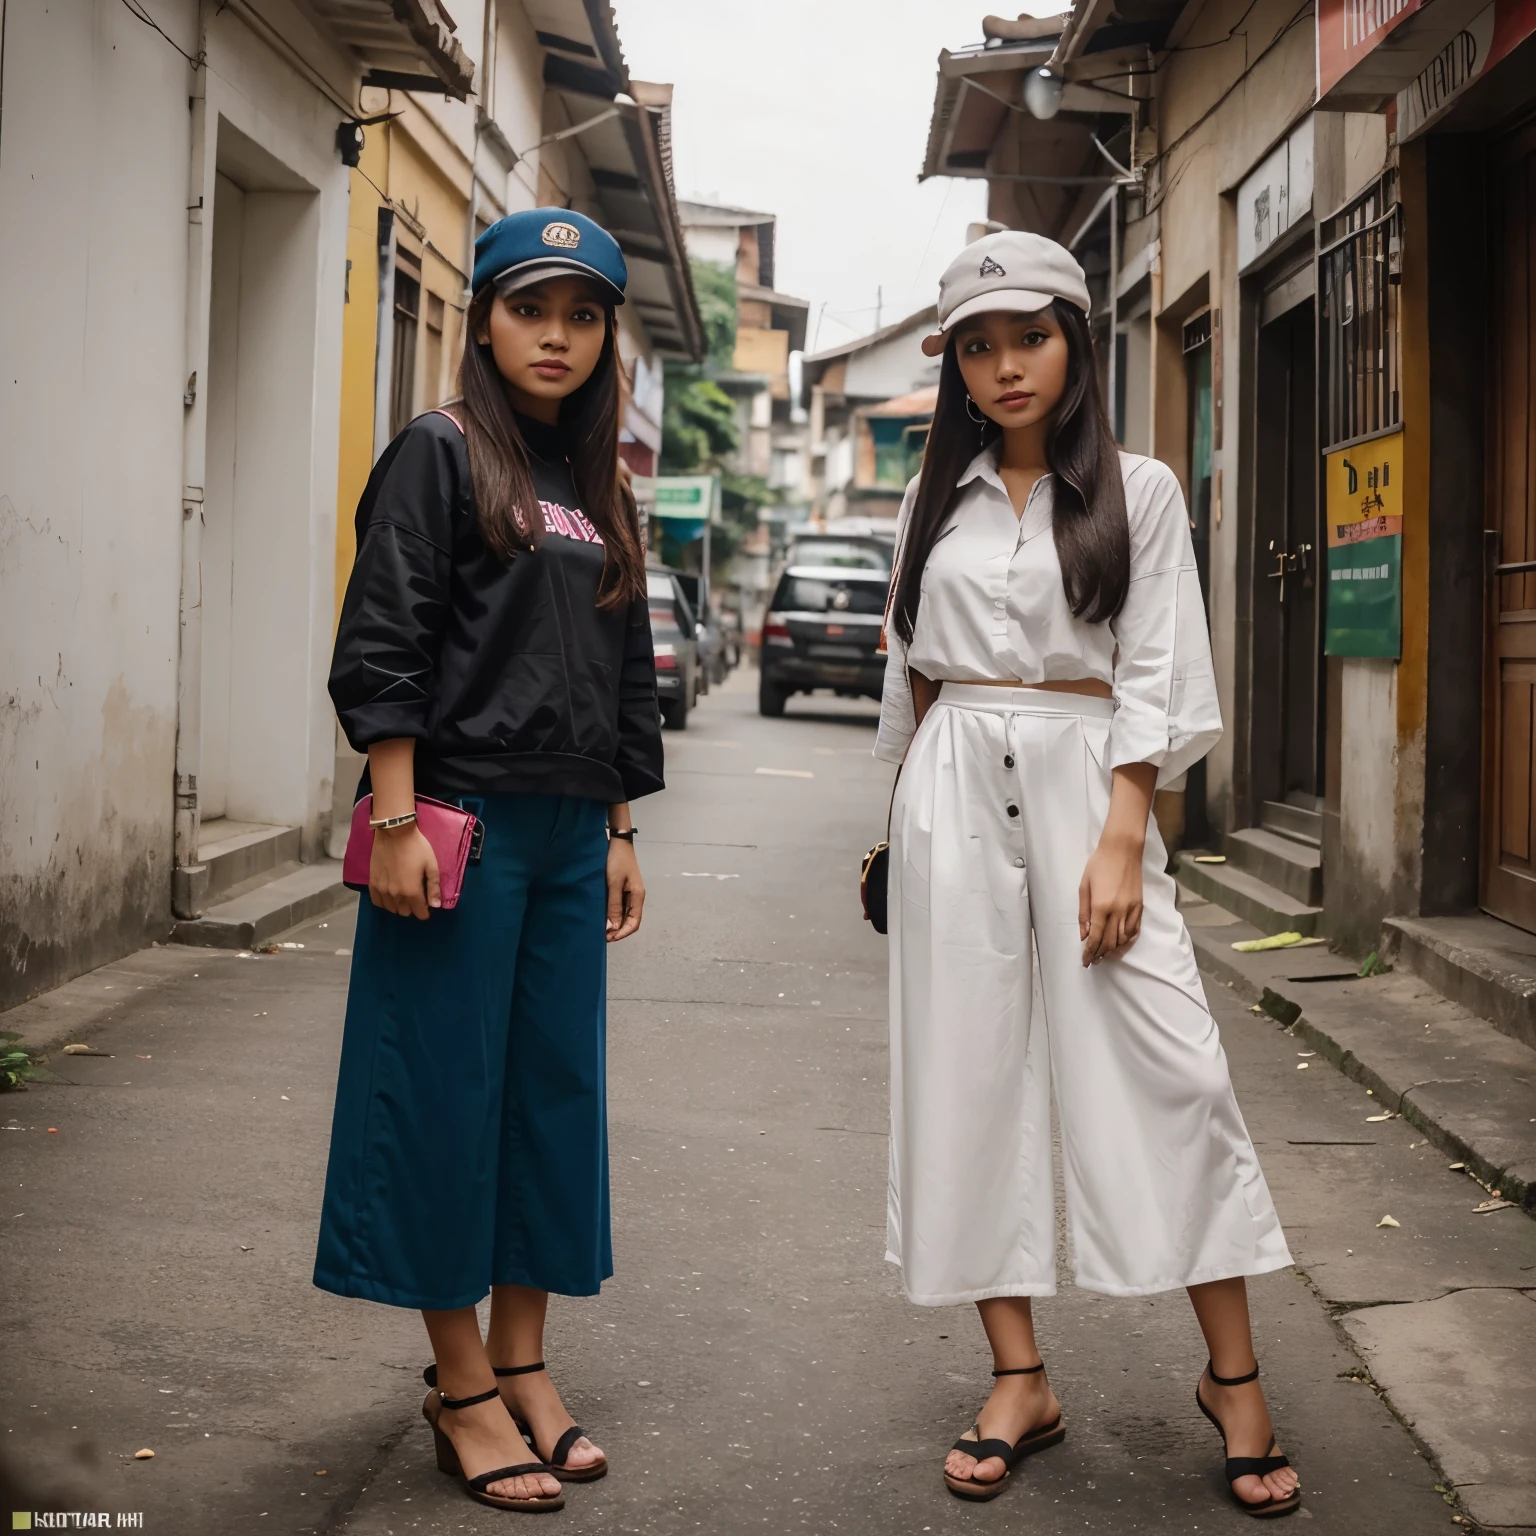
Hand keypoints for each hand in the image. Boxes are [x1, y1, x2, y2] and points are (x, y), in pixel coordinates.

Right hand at [369, 824, 440, 919]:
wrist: (394, 832)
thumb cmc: (416, 847)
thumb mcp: (431, 865)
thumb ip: (434, 887)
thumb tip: (435, 906)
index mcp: (412, 891)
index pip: (420, 913)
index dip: (425, 911)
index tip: (427, 903)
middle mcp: (396, 895)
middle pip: (405, 912)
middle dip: (413, 907)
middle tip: (416, 895)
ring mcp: (382, 890)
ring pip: (391, 909)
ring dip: (399, 905)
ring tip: (404, 894)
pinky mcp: (373, 883)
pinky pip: (377, 902)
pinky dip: (385, 902)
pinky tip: (390, 895)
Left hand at [606, 838, 644, 940]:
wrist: (618, 842)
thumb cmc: (617, 860)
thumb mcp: (613, 883)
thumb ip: (613, 905)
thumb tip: (612, 927)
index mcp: (638, 896)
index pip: (633, 923)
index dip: (622, 933)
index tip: (608, 938)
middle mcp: (636, 897)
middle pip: (630, 921)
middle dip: (618, 930)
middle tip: (602, 936)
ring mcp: (630, 893)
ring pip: (625, 915)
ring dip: (615, 923)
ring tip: (601, 928)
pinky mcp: (623, 889)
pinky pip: (620, 906)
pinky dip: (613, 914)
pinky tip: (603, 916)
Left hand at [1077, 830, 1143, 964]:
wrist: (1122, 850)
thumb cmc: (1098, 865)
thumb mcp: (1084, 887)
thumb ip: (1083, 913)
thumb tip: (1083, 935)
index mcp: (1101, 907)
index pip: (1095, 938)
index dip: (1089, 952)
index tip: (1085, 961)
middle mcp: (1118, 912)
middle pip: (1109, 942)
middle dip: (1100, 955)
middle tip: (1092, 961)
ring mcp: (1131, 910)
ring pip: (1123, 940)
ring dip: (1113, 951)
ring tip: (1104, 956)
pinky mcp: (1140, 907)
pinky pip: (1135, 930)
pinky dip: (1127, 941)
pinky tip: (1120, 945)